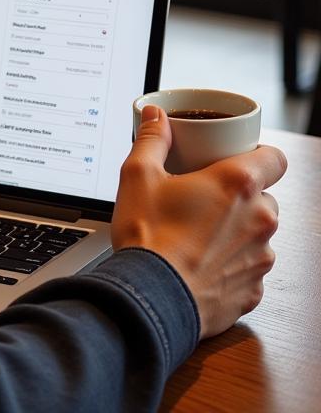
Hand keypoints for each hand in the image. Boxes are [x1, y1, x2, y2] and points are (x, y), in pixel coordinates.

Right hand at [111, 104, 286, 338]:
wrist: (150, 298)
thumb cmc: (148, 236)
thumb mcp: (138, 175)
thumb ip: (152, 139)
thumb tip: (155, 116)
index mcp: (237, 184)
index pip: (276, 158)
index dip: (258, 155)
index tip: (236, 158)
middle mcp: (259, 219)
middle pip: (264, 196)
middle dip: (239, 195)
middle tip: (203, 196)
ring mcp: (260, 257)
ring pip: (258, 233)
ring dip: (236, 230)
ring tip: (197, 233)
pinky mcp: (253, 289)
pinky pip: (249, 267)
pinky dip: (230, 263)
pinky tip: (200, 262)